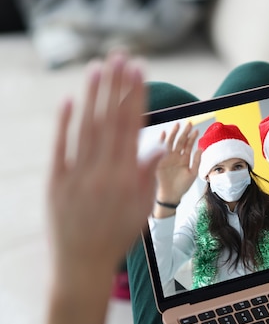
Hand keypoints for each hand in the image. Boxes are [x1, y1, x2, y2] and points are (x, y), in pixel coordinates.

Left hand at [47, 51, 161, 284]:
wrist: (81, 265)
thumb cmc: (117, 237)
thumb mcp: (142, 210)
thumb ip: (147, 175)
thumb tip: (159, 145)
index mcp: (124, 178)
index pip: (131, 129)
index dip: (136, 98)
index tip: (140, 73)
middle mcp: (100, 172)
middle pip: (109, 121)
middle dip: (116, 87)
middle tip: (121, 58)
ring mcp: (75, 175)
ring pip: (86, 129)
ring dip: (93, 97)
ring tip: (99, 69)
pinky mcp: (54, 181)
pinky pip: (59, 148)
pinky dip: (64, 124)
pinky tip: (69, 101)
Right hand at [155, 121, 200, 203]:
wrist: (170, 195)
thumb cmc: (182, 186)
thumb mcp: (192, 173)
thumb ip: (196, 161)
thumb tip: (200, 149)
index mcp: (184, 159)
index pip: (188, 145)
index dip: (192, 138)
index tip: (197, 130)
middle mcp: (176, 156)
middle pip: (180, 141)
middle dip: (185, 132)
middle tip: (189, 123)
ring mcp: (168, 158)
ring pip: (171, 143)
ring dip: (174, 134)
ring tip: (178, 125)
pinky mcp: (160, 161)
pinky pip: (160, 149)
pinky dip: (161, 141)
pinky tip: (164, 134)